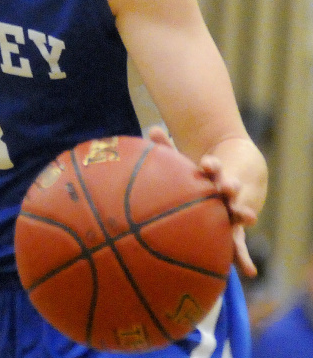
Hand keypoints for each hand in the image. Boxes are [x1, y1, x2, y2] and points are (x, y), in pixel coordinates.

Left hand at [145, 126, 257, 276]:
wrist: (228, 180)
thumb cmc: (194, 174)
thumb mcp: (181, 161)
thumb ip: (166, 148)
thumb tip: (151, 130)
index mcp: (213, 174)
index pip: (213, 169)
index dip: (211, 167)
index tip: (208, 163)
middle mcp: (225, 192)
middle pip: (228, 189)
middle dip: (228, 187)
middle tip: (228, 187)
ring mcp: (232, 210)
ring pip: (237, 212)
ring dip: (242, 213)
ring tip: (248, 216)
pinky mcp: (233, 230)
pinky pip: (237, 245)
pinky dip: (244, 257)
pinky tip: (250, 271)